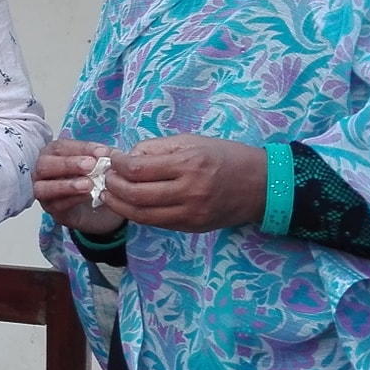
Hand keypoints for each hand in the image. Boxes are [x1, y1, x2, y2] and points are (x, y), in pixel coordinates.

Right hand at [33, 137, 127, 234]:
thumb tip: (106, 154)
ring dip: (66, 185)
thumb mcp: (100, 163)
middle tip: (91, 165)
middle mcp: (43, 171)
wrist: (99, 206)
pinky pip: (56, 205)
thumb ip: (101, 157)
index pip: (60, 147)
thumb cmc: (94, 178)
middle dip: (68, 164)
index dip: (81, 148)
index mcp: (52, 154)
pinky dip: (72, 199)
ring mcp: (43, 191)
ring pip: (43, 187)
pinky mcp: (51, 208)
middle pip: (44, 164)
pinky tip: (88, 196)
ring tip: (88, 184)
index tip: (102, 152)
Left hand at [103, 135, 267, 232]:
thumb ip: (159, 148)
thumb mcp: (194, 142)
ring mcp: (190, 214)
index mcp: (189, 165)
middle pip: (134, 195)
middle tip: (106, 177)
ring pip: (141, 215)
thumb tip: (129, 156)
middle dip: (112, 186)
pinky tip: (129, 204)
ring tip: (108, 193)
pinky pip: (156, 223)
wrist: (263, 186)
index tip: (112, 159)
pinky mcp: (191, 227)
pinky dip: (137, 213)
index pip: (138, 169)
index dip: (118, 164)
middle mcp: (188, 192)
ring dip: (118, 205)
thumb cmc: (227, 157)